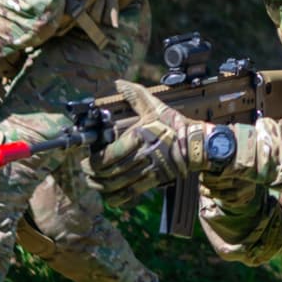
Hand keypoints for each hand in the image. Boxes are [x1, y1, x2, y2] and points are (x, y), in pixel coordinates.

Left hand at [87, 80, 193, 207]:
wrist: (195, 144)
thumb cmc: (173, 124)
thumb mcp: (154, 106)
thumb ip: (135, 94)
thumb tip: (119, 83)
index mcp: (138, 137)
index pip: (108, 156)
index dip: (93, 162)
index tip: (86, 160)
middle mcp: (141, 155)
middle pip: (109, 173)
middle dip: (93, 174)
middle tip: (86, 171)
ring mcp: (147, 170)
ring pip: (117, 185)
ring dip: (102, 187)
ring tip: (94, 183)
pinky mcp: (153, 181)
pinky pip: (130, 194)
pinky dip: (117, 199)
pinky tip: (110, 196)